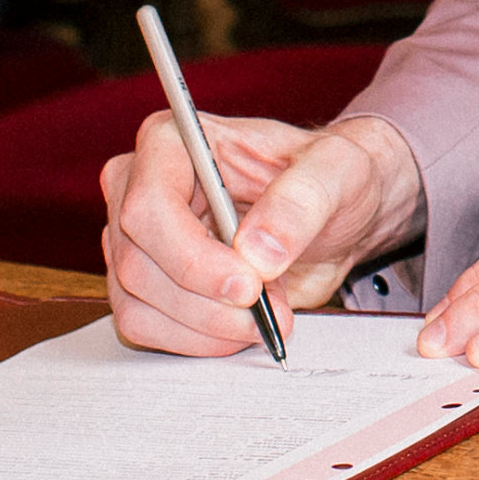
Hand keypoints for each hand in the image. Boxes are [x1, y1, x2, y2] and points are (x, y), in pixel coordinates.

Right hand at [102, 112, 422, 356]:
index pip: (150, 205)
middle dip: (207, 301)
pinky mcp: (147, 282)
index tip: (247, 286)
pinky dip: (197, 339)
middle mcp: (141, 186)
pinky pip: (145, 326)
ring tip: (265, 315)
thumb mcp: (340, 170)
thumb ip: (303, 200)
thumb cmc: (333, 176)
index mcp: (173, 140)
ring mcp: (137, 239)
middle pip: (138, 262)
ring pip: (138, 303)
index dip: (192, 256)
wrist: (339, 216)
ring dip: (207, 326)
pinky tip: (240, 325)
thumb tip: (257, 250)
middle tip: (268, 311)